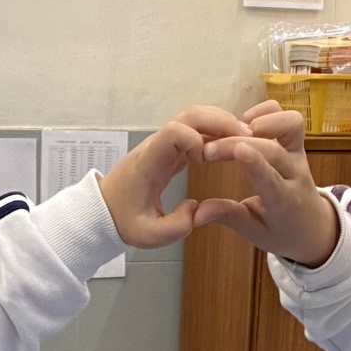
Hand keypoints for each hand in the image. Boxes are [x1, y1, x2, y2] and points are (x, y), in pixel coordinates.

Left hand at [99, 106, 251, 249]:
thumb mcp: (149, 235)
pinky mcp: (170, 150)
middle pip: (190, 115)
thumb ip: (177, 226)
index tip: (205, 161)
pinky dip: (215, 133)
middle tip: (247, 137)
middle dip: (220, 121)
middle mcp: (156, 146)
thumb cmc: (122, 221)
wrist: (103, 210)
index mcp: (149, 163)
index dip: (196, 140)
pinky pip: (194, 131)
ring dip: (221, 123)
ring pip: (194, 118)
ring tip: (245, 139)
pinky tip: (231, 145)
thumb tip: (198, 209)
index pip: (173, 132)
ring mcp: (163, 145)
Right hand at [190, 101, 341, 266]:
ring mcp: (298, 153)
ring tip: (233, 133)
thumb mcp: (253, 232)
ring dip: (260, 120)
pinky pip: (286, 116)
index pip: (272, 180)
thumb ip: (227, 217)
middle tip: (205, 150)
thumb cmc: (280, 230)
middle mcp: (295, 172)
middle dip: (236, 144)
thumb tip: (196, 214)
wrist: (312, 226)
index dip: (255, 163)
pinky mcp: (296, 141)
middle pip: (271, 149)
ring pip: (290, 124)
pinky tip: (245, 125)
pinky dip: (266, 113)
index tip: (238, 150)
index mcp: (284, 201)